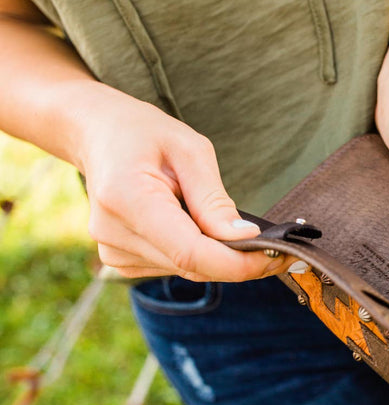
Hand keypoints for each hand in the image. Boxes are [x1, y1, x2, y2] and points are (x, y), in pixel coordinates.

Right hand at [68, 82, 293, 280]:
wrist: (97, 134)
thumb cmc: (145, 133)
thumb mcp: (190, 149)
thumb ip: (214, 199)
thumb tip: (245, 239)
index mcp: (127, 198)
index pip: (190, 253)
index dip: (237, 264)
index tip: (275, 257)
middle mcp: (113, 232)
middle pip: (191, 266)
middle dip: (237, 261)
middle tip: (275, 247)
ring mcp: (111, 250)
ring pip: (185, 270)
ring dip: (214, 254)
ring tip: (215, 216)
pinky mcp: (118, 260)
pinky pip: (172, 266)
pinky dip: (193, 252)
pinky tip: (188, 222)